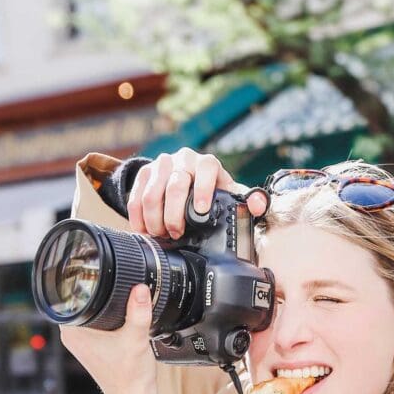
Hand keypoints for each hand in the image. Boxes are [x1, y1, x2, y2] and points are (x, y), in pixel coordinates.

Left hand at [60, 283, 158, 393]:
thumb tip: (140, 288)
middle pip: (78, 300)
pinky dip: (105, 315)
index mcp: (73, 331)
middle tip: (109, 275)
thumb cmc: (129, 376)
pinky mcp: (92, 345)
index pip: (67, 295)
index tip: (91, 268)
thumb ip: (139, 311)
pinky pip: (94, 322)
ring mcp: (81, 341)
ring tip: (116, 290)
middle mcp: (72, 336)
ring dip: (100, 302)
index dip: (79, 279)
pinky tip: (118, 310)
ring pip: (87, 311)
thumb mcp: (136, 338)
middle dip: (93, 288)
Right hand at [126, 147, 267, 237]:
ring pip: (152, 193)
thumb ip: (249, 201)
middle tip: (176, 234)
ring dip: (154, 219)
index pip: (205, 170)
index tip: (200, 212)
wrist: (185, 178)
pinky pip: (135, 196)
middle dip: (173, 215)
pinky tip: (144, 231)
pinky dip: (138, 217)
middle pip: (175, 186)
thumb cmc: (211, 191)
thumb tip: (258, 204)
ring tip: (160, 235)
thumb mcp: (230, 194)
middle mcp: (183, 159)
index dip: (202, 190)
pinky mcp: (144, 174)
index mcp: (207, 163)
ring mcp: (161, 165)